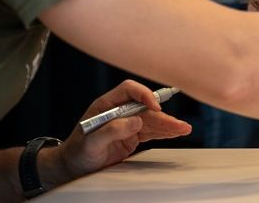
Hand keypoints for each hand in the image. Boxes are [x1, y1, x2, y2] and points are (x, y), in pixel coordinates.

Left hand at [56, 80, 192, 178]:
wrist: (74, 167)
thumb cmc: (77, 152)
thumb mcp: (90, 142)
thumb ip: (111, 130)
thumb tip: (135, 121)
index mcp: (106, 105)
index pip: (128, 90)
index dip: (143, 95)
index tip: (154, 107)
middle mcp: (118, 112)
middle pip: (145, 109)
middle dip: (163, 116)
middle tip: (179, 125)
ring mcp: (126, 124)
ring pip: (151, 120)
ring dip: (168, 125)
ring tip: (184, 129)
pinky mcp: (131, 136)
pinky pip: (150, 132)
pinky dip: (163, 133)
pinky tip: (175, 132)